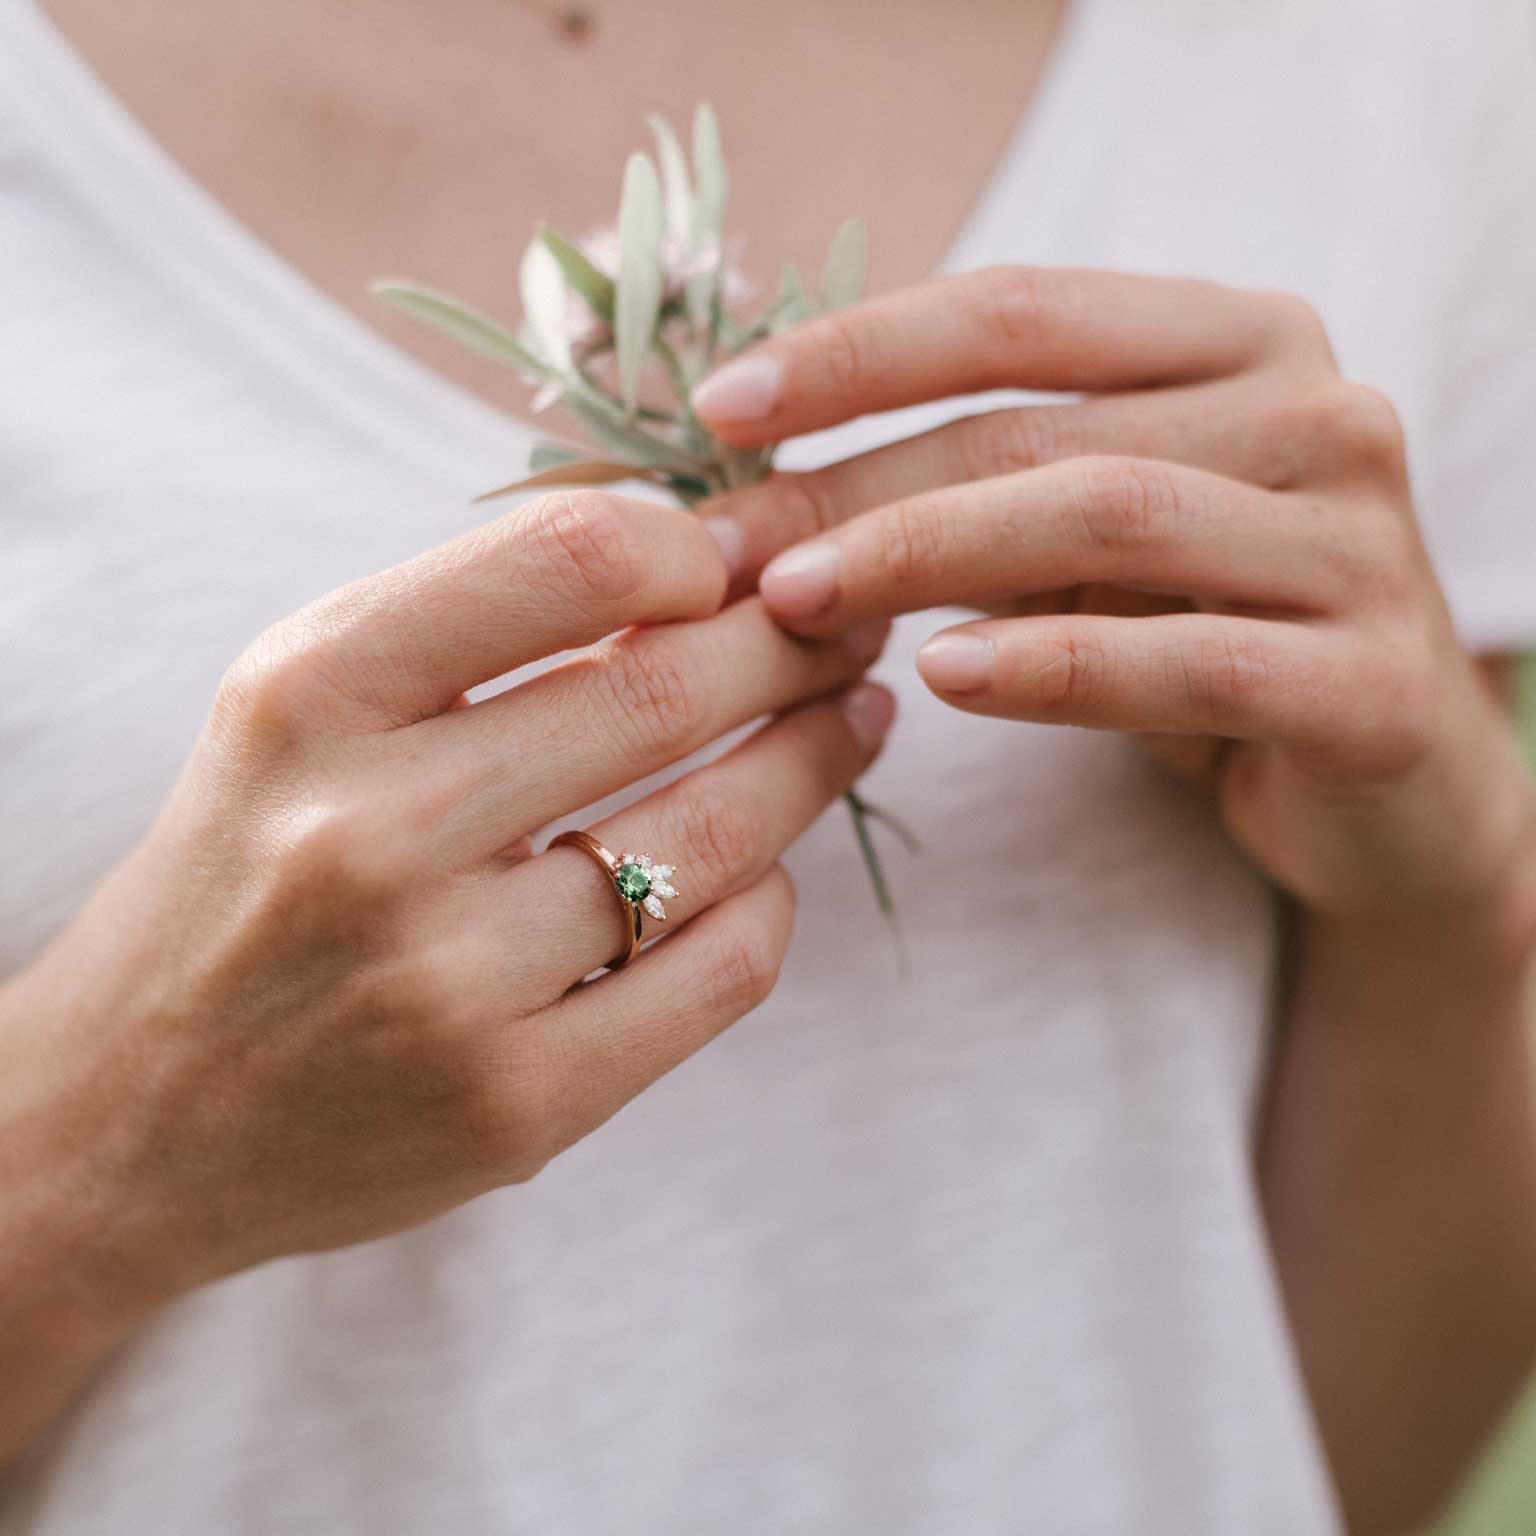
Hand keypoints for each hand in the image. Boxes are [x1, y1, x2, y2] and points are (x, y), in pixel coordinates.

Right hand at [2, 491, 891, 1319]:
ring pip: (718, 837)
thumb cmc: (249, 871)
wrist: (135, 1112)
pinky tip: (768, 870)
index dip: (694, 544)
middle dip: (795, 644)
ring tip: (854, 718)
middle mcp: (369, 834)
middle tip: (849, 625)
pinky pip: (720, 975)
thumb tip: (706, 569)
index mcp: (310, 697)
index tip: (736, 561)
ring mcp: (444, 987)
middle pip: (664, 693)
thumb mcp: (307, 709)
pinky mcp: (514, 1110)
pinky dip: (770, 905)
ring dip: (815, 759)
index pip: (567, 558)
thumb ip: (479, 628)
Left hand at [693, 267, 1535, 931]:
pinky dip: (1051, 666)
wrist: (1389, 778)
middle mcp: (1317, 411)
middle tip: (729, 548)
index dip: (858, 350)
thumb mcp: (1089, 542)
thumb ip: (976, 491)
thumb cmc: (1204, 631)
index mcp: (1237, 339)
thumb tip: (762, 500)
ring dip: (927, 558)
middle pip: (1039, 425)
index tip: (721, 407)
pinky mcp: (1374, 679)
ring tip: (796, 602)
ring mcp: (1357, 542)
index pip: (1019, 312)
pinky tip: (942, 678)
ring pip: (1106, 518)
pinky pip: (1186, 659)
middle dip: (859, 485)